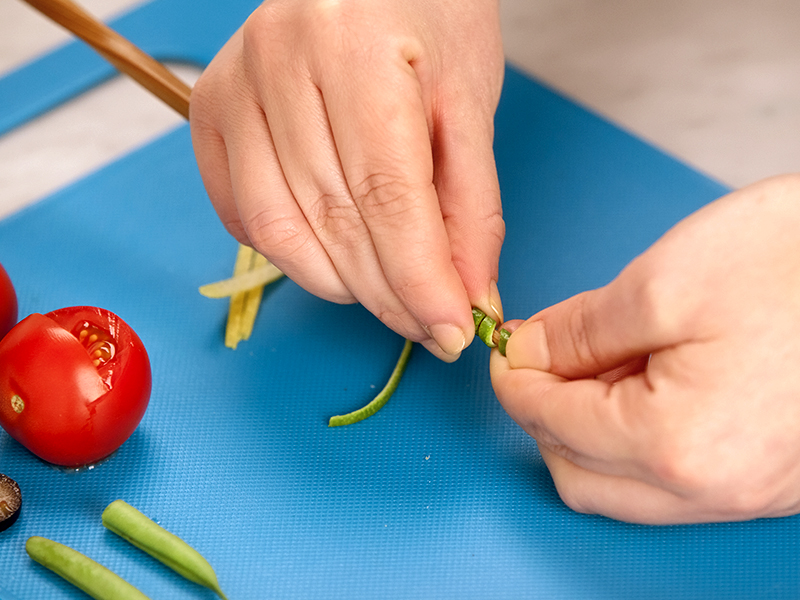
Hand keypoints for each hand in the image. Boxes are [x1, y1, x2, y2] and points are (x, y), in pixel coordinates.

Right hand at [189, 0, 505, 360]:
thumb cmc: (430, 14)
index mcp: (357, 44)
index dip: (420, 278)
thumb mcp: (469, 101)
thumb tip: (466, 295)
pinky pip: (243, 212)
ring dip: (340, 283)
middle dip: (388, 292)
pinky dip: (291, 252)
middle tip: (430, 325)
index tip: (452, 330)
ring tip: (387, 294)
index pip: (387, 194)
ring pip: (280, 228)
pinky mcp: (210, 110)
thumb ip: (469, 205)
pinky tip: (331, 254)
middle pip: (333, 219)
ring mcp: (234, 85)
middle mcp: (279, 60)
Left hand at [491, 174, 799, 523]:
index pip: (551, 426)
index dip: (514, 381)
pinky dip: (637, 439)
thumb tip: (526, 355)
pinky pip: (674, 481)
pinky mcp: (769, 478)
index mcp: (676, 444)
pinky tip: (642, 383)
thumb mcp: (663, 283)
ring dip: (588, 431)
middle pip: (578, 474)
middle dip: (546, 414)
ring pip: (624, 487)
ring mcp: (747, 491)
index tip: (508, 348)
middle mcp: (713, 488)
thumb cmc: (799, 264)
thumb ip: (577, 331)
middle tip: (545, 354)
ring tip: (598, 360)